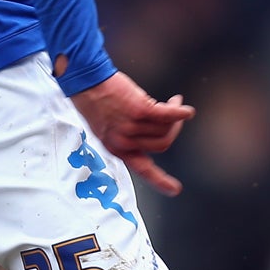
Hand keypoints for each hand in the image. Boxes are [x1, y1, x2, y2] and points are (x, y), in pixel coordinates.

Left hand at [70, 71, 195, 196]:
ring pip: (166, 129)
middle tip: (175, 118)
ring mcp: (132, 126)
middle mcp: (124, 141)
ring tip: (173, 102)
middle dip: (173, 131)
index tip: (174, 190)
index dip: (160, 181)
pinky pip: (168, 115)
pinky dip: (180, 111)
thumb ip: (126, 136)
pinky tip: (183, 106)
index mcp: (116, 148)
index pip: (141, 170)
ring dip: (175, 116)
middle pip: (162, 143)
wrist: (85, 80)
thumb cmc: (95, 100)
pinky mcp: (140, 110)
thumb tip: (152, 134)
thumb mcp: (105, 127)